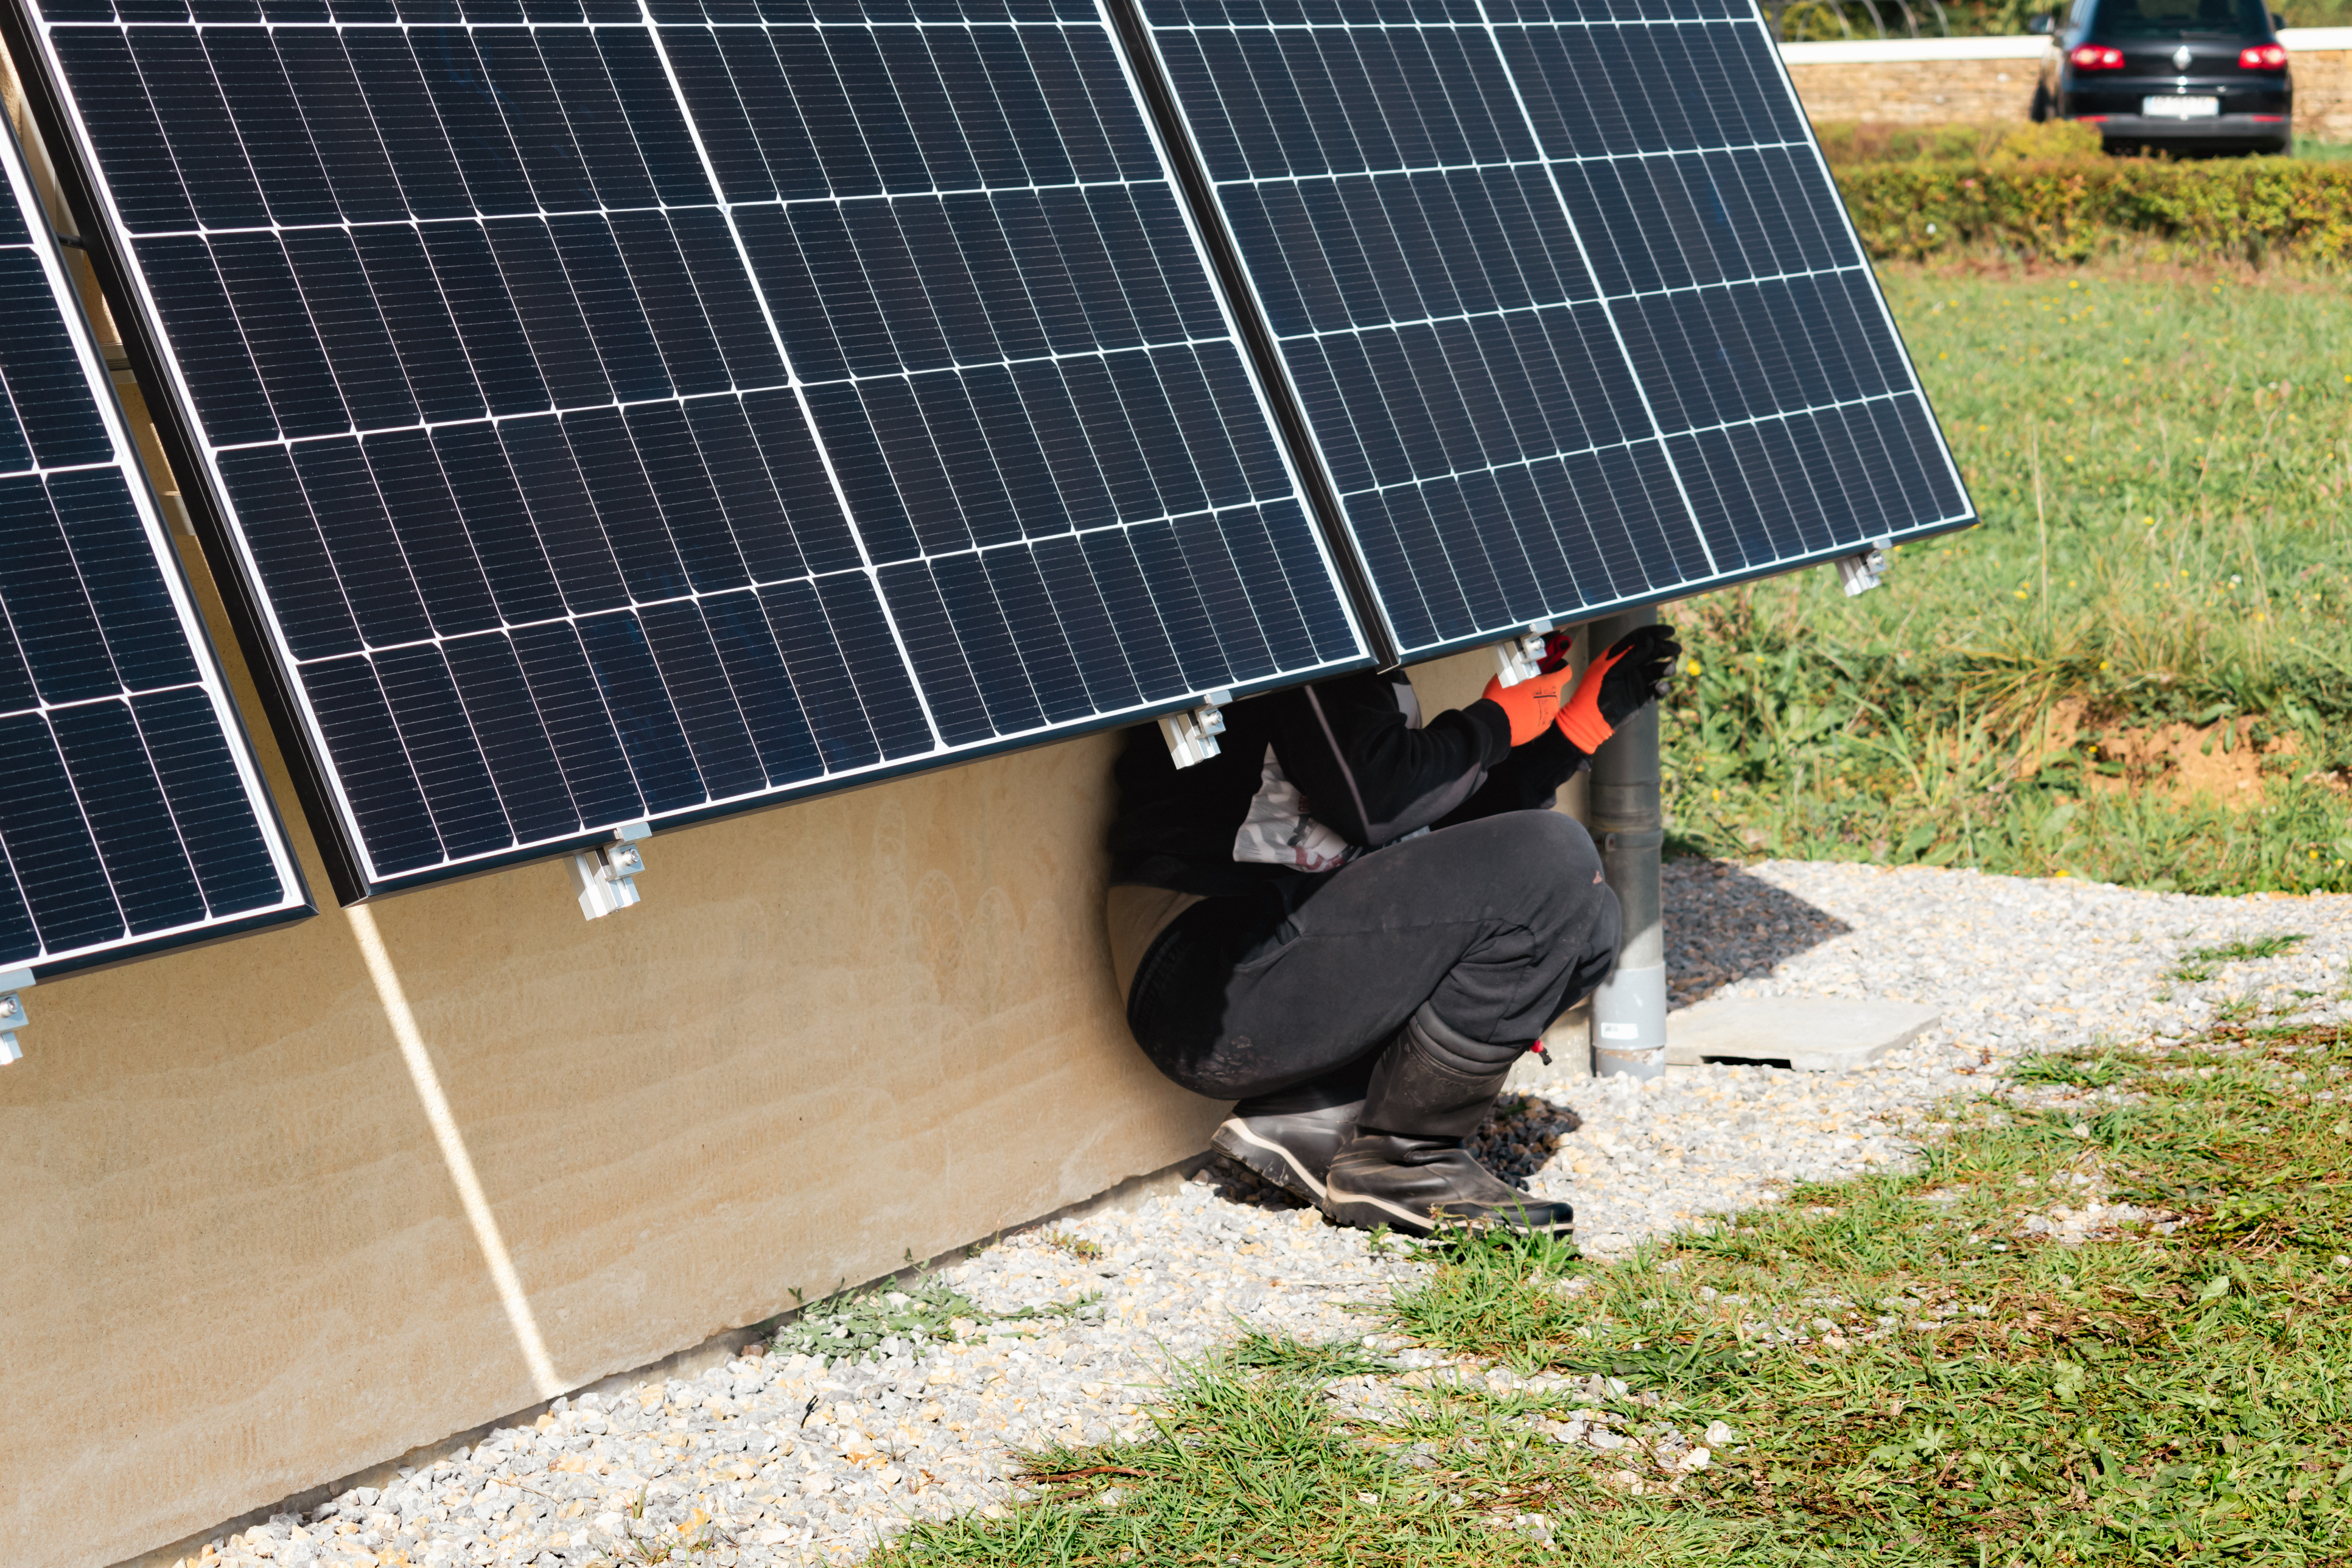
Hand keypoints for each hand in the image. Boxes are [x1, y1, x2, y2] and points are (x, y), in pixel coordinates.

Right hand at [1480, 665, 1571, 746]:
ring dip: (1536, 704)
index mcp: (1551, 685)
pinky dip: (1530, 717)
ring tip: (1519, 703)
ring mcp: (1548, 718)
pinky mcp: (1539, 731)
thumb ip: (1524, 673)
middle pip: (1553, 691)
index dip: (1560, 669)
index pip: (1566, 673)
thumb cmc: (1504, 698)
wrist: (1496, 724)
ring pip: (1545, 706)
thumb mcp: (1512, 675)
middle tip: (1526, 687)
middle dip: (1542, 689)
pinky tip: (1517, 715)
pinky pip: (1538, 720)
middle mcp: (1554, 702)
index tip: (1554, 668)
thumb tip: (1522, 671)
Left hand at [1555, 623, 1680, 751]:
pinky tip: (1660, 687)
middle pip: (1652, 652)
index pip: (1639, 638)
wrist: (1590, 720)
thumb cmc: (1595, 691)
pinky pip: (1657, 690)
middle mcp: (1629, 666)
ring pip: (1657, 670)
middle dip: (1665, 649)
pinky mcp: (1642, 698)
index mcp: (1618, 655)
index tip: (1671, 631)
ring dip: (1665, 667)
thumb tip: (1649, 640)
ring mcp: (1636, 681)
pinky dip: (1662, 687)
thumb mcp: (1611, 670)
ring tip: (1668, 669)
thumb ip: (1630, 656)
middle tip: (1677, 649)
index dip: (1655, 633)